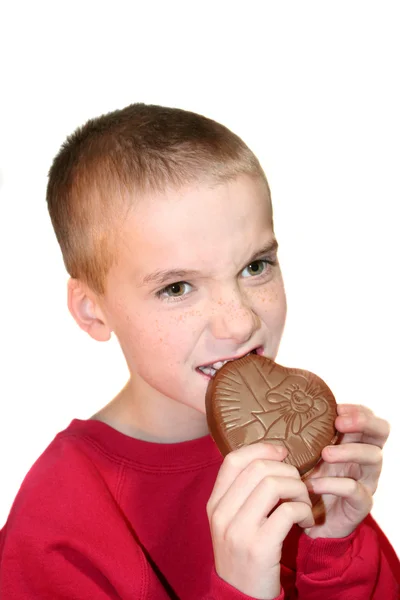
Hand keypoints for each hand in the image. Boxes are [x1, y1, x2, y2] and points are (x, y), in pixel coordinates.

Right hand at [207, 443, 313, 599]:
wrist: (240, 599)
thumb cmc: (243, 555)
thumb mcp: (231, 522)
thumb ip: (243, 493)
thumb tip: (272, 458)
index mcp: (215, 504)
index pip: (233, 460)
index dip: (261, 448)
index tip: (282, 452)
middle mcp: (222, 513)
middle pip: (258, 468)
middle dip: (287, 471)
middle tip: (298, 486)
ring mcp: (239, 530)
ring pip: (273, 484)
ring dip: (298, 490)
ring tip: (304, 504)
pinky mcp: (260, 547)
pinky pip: (287, 510)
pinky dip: (304, 510)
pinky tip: (307, 520)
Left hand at [304, 403, 389, 538]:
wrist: (309, 521)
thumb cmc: (308, 479)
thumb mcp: (307, 455)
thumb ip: (306, 437)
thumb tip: (285, 409)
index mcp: (354, 443)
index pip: (369, 419)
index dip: (358, 410)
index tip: (337, 407)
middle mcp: (365, 459)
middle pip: (380, 433)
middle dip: (363, 422)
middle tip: (339, 423)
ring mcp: (366, 481)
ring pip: (374, 457)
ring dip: (349, 451)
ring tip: (325, 453)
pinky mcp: (361, 504)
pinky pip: (356, 490)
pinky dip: (334, 484)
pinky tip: (314, 483)